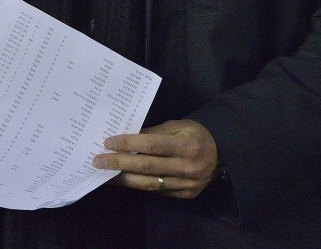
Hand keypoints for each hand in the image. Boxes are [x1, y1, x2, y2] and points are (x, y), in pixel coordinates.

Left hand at [92, 119, 219, 198]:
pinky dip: (139, 186)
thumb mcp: (179, 126)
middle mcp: (186, 167)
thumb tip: (129, 138)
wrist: (223, 155)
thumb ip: (155, 133)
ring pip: (149, 184)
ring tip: (105, 175)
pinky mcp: (185, 195)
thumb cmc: (197, 134)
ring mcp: (186, 184)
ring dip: (124, 179)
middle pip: (147, 167)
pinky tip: (124, 181)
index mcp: (186, 145)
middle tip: (98, 161)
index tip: (108, 142)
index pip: (151, 145)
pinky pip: (158, 191)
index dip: (128, 144)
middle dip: (119, 164)